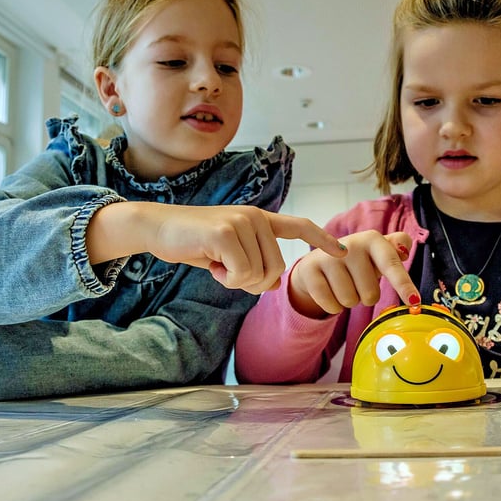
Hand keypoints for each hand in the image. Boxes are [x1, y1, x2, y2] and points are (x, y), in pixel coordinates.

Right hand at [89, 203, 346, 294]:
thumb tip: (274, 284)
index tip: (342, 252)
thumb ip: (253, 264)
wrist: (158, 227)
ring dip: (236, 281)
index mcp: (260, 219)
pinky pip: (242, 274)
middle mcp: (256, 216)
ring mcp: (242, 221)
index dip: (322, 240)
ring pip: (259, 274)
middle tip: (227, 271)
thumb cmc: (194, 243)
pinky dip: (227, 279)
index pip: (299, 226)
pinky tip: (211, 263)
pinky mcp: (227, 232)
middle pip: (277, 269)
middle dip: (253, 282)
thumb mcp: (228, 255)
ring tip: (216, 262)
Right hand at [288, 230, 419, 316]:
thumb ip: (396, 247)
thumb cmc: (358, 261)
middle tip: (358, 283)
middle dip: (366, 296)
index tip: (414, 301)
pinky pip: (331, 305)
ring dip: (349, 300)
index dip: (403, 284)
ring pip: (350, 301)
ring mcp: (327, 257)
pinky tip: (330, 292)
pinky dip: (333, 306)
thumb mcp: (378, 252)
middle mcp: (350, 245)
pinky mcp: (309, 270)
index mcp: (372, 239)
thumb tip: (404, 250)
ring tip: (343, 285)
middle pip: (370, 294)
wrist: (317, 263)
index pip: (391, 264)